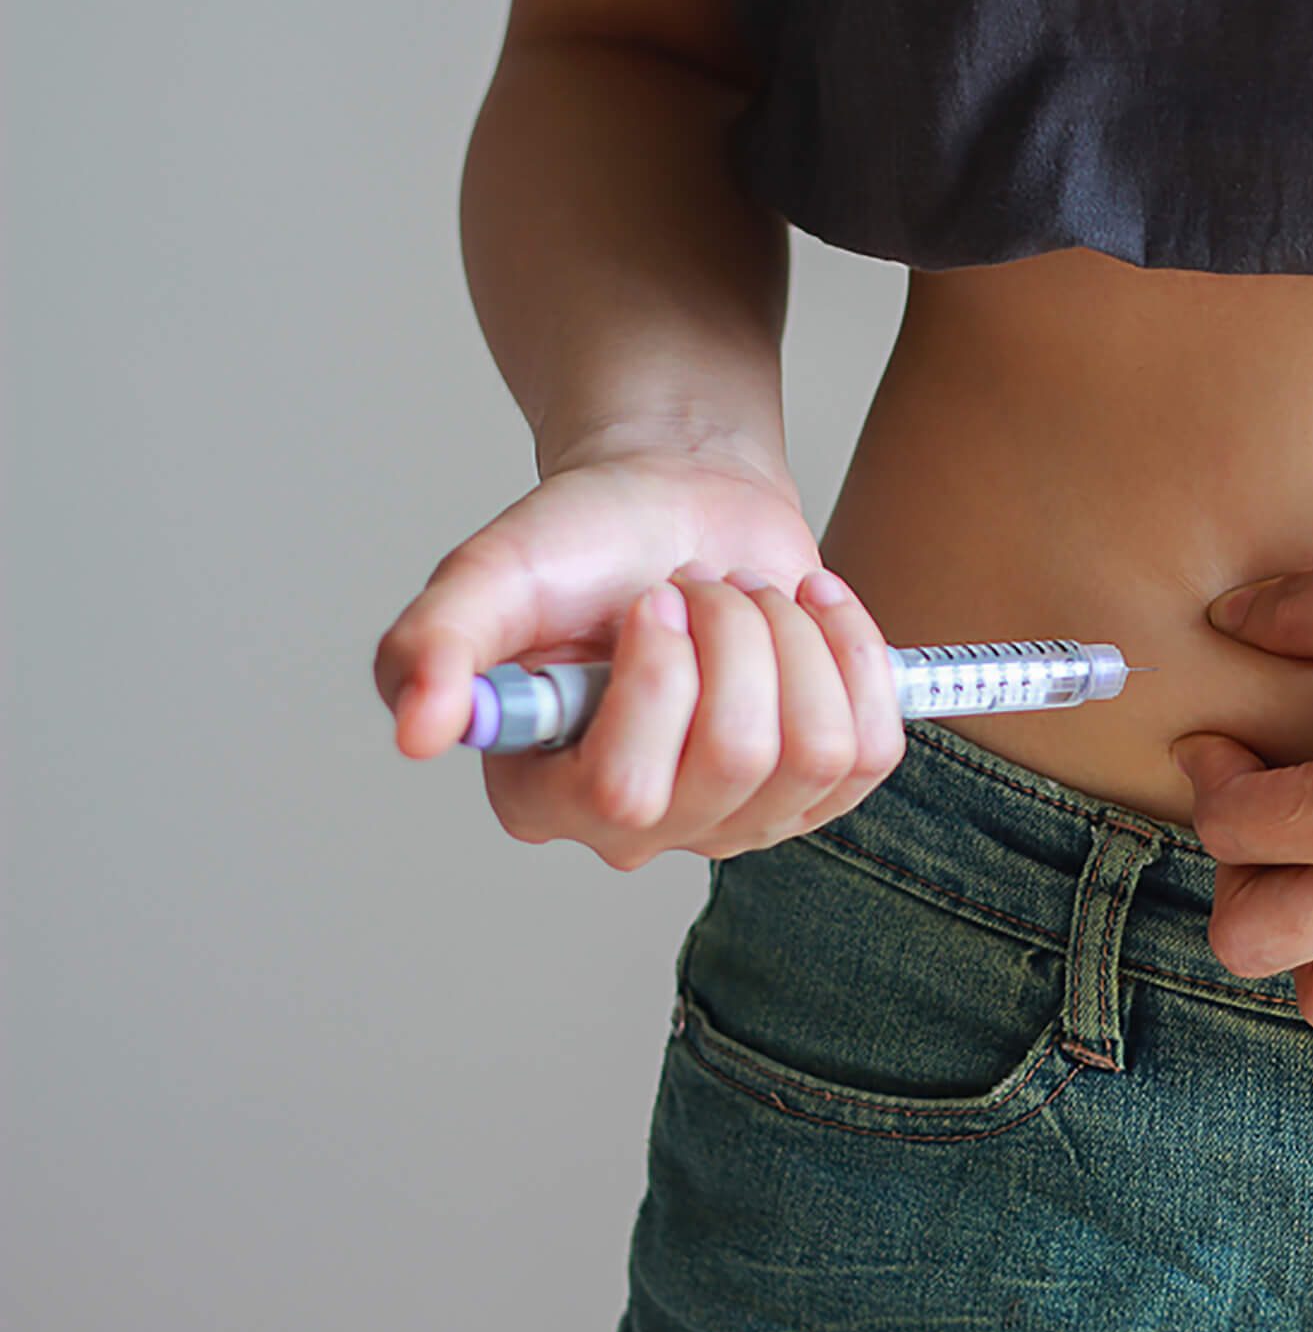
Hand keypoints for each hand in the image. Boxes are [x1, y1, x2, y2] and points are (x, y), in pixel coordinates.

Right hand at [373, 435, 906, 867]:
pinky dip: (854, 651)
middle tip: (701, 586)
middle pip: (738, 760)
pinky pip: (875, 745)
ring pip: (817, 751)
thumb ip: (434, 644)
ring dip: (794, 636)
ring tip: (750, 598)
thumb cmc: (583, 541)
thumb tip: (418, 730)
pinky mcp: (821, 785)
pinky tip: (811, 611)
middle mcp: (642, 829)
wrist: (679, 502)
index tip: (652, 599)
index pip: (624, 792)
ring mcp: (739, 818)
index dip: (661, 679)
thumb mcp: (492, 575)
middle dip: (738, 635)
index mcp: (545, 795)